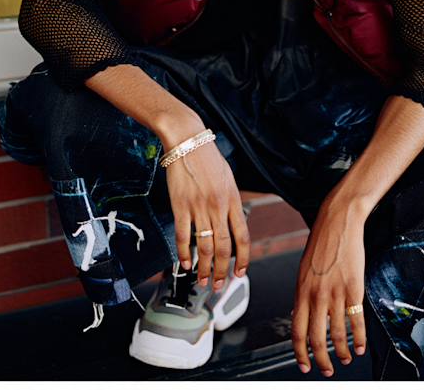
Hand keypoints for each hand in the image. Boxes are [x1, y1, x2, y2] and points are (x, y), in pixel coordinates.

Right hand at [165, 140, 249, 289]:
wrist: (187, 140)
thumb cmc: (207, 157)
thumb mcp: (228, 179)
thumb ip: (230, 201)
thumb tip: (233, 222)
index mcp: (233, 199)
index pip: (243, 237)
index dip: (243, 259)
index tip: (240, 272)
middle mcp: (218, 206)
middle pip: (223, 247)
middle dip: (221, 270)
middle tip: (218, 284)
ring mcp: (199, 207)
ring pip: (204, 246)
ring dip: (204, 267)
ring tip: (202, 279)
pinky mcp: (180, 206)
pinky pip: (183, 236)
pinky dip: (184, 253)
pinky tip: (185, 263)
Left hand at [291, 186, 368, 375]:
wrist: (338, 222)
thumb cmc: (320, 243)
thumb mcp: (303, 271)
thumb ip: (302, 296)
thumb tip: (299, 319)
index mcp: (301, 291)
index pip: (297, 332)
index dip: (300, 354)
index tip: (304, 366)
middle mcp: (316, 295)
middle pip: (316, 340)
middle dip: (321, 361)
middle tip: (327, 369)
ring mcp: (335, 293)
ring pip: (337, 335)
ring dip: (342, 353)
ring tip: (346, 358)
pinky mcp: (354, 289)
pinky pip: (356, 322)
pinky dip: (359, 339)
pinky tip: (360, 346)